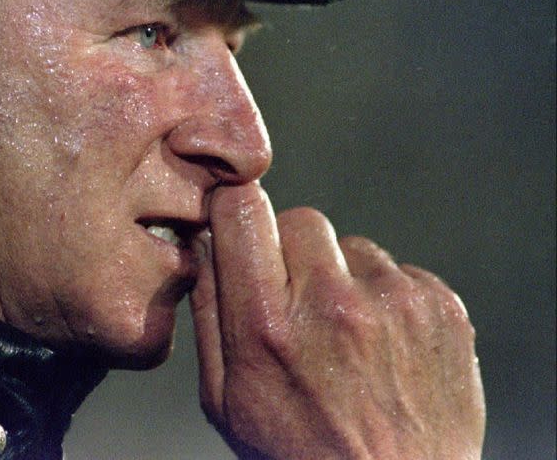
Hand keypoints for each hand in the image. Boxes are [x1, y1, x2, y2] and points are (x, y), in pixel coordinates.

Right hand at [190, 183, 484, 459]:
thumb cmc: (300, 453)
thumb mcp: (225, 398)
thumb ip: (208, 311)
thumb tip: (205, 242)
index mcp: (267, 325)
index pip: (242, 210)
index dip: (237, 209)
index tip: (240, 222)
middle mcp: (332, 304)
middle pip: (299, 218)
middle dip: (290, 249)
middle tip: (296, 299)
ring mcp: (393, 302)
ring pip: (352, 246)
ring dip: (342, 277)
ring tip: (346, 336)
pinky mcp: (439, 306)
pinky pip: (398, 271)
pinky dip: (385, 298)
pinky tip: (383, 345)